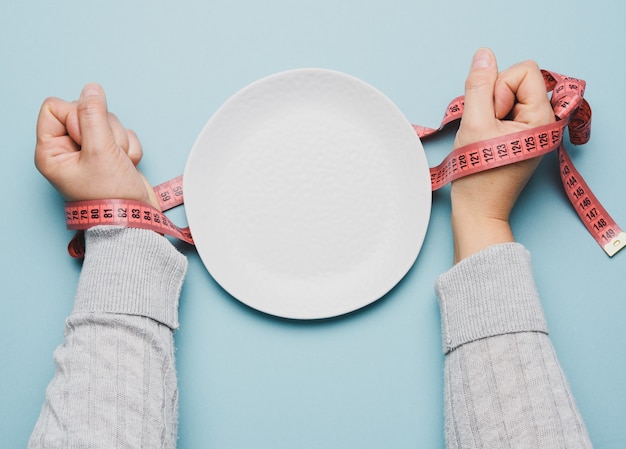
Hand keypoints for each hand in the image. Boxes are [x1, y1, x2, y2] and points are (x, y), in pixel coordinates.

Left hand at [35, 83, 159, 209]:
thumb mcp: (101, 150)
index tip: (88, 140)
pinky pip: (122, 134)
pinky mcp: (111, 155)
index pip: (56, 107)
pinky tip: (128, 165)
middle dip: (104, 130)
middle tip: (106, 153)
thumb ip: (94, 114)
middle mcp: (68, 150)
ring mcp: (91, 153)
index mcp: (51, 151)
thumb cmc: (111, 196)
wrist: (135, 219)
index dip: (76, 117)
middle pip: (85, 111)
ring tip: (119, 162)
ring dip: (120, 141)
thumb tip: (92, 88)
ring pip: (107, 122)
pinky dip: (130, 148)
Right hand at [450, 48, 554, 262]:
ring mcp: (531, 128)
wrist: (478, 211)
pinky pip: (502, 110)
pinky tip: (485, 141)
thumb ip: (478, 86)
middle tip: (487, 131)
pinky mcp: (520, 135)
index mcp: (542, 117)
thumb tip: (483, 55)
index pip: (523, 71)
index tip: (492, 118)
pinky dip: (489, 119)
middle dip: (493, 100)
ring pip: (505, 95)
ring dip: (488, 111)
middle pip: (515, 81)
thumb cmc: (479, 176)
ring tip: (485, 138)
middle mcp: (543, 120)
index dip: (500, 88)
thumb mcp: (474, 124)